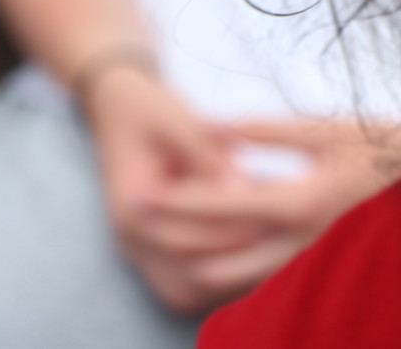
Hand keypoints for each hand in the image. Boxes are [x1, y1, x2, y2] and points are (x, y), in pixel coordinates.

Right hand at [83, 68, 267, 312]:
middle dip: (232, 265)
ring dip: (226, 283)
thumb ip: (206, 154)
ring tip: (275, 262)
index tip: (268, 224)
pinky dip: (218, 284)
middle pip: (185, 275)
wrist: (119, 108)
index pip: (183, 240)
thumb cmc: (151, 109)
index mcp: (133, 205)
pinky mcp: (154, 251)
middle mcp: (129, 237)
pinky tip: (257, 267)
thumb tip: (241, 186)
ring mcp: (140, 249)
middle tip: (281, 249)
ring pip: (185, 291)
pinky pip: (187, 286)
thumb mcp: (178, 121)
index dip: (227, 235)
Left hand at [134, 117, 400, 306]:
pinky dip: (234, 273)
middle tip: (141, 228)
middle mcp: (304, 243)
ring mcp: (316, 263)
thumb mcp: (325, 128)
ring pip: (240, 280)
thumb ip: (264, 130)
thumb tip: (211, 126)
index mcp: (300, 202)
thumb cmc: (388, 144)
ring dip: (199, 266)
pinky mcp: (326, 268)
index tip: (141, 197)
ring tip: (167, 249)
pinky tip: (216, 261)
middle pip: (219, 259)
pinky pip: (267, 281)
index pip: (222, 208)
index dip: (178, 203)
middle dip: (175, 245)